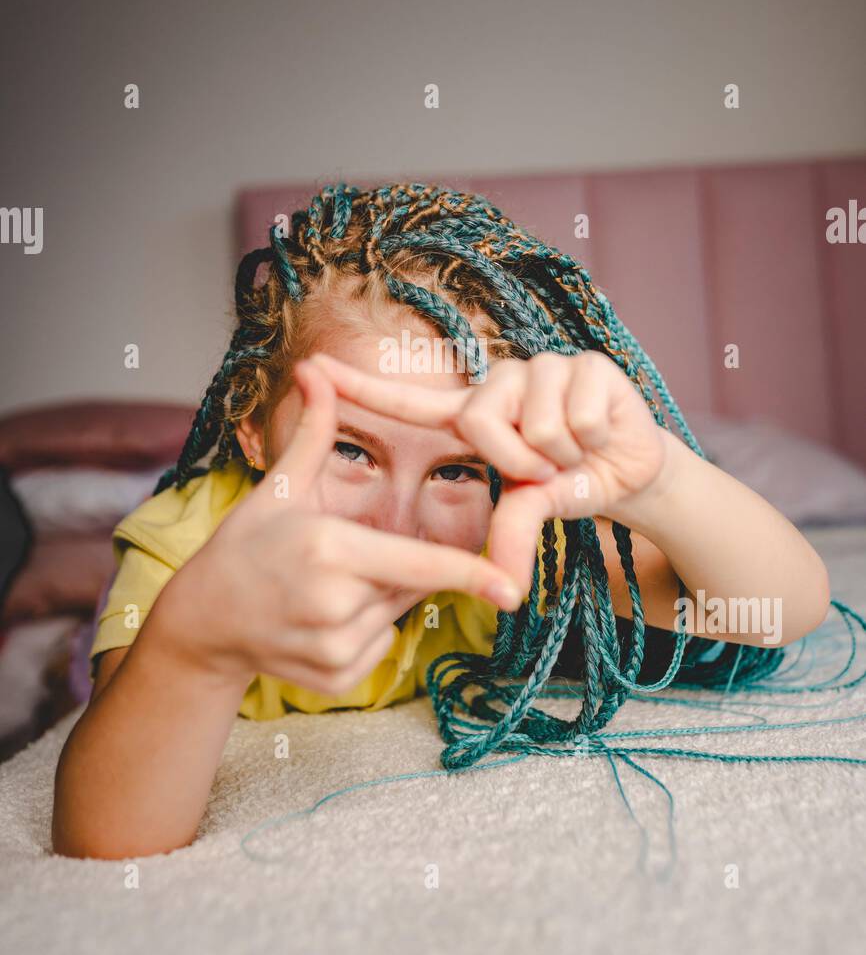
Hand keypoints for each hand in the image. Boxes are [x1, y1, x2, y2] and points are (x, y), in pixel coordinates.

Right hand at [160, 358, 524, 696]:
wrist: (202, 622)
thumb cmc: (244, 546)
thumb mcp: (278, 487)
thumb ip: (314, 430)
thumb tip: (314, 367)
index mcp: (329, 551)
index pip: (419, 565)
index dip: (470, 574)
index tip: (512, 588)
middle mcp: (336, 606)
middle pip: (410, 585)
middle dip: (398, 565)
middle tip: (349, 555)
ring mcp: (336, 651)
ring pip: (396, 616)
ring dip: (381, 598)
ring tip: (326, 586)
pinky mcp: (337, 680)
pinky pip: (381, 647)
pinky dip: (365, 629)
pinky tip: (322, 617)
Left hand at [309, 349, 669, 598]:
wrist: (635, 468)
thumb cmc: (571, 483)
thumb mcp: (534, 509)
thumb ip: (512, 534)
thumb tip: (508, 590)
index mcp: (475, 414)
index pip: (407, 400)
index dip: (358, 388)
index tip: (306, 368)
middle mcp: (502, 382)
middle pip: (482, 423)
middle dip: (521, 461)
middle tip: (549, 468)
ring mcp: (545, 367)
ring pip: (535, 424)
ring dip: (564, 453)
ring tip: (577, 450)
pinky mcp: (588, 365)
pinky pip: (580, 416)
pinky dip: (594, 439)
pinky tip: (600, 433)